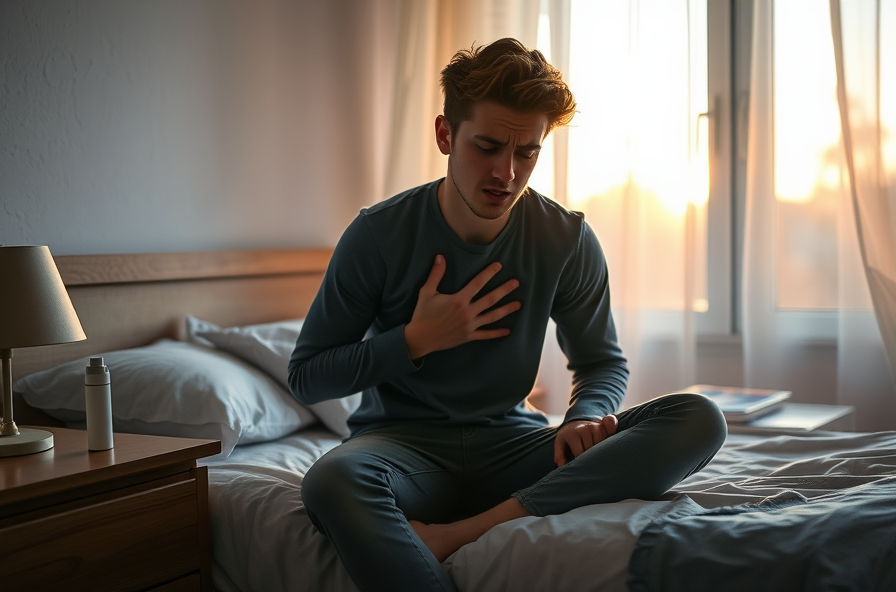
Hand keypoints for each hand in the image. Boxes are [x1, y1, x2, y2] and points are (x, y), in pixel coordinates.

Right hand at [404, 255, 520, 359]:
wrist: (420, 338)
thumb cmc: (422, 314)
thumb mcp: (426, 292)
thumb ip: (436, 275)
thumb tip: (440, 257)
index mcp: (458, 300)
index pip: (477, 283)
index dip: (489, 273)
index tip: (499, 266)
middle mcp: (467, 312)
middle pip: (490, 299)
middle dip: (504, 290)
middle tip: (516, 283)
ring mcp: (469, 325)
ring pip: (492, 317)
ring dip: (506, 310)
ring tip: (518, 304)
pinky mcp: (468, 336)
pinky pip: (485, 335)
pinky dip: (497, 333)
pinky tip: (507, 331)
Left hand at [553, 415, 617, 466]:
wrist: (575, 422)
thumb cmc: (568, 437)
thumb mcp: (560, 443)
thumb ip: (559, 455)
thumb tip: (562, 465)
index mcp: (573, 434)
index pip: (581, 453)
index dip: (582, 461)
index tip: (583, 465)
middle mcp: (584, 428)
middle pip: (593, 448)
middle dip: (592, 456)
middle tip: (592, 461)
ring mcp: (594, 425)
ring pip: (603, 441)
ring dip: (601, 448)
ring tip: (597, 452)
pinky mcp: (602, 423)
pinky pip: (611, 425)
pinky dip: (612, 429)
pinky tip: (610, 436)